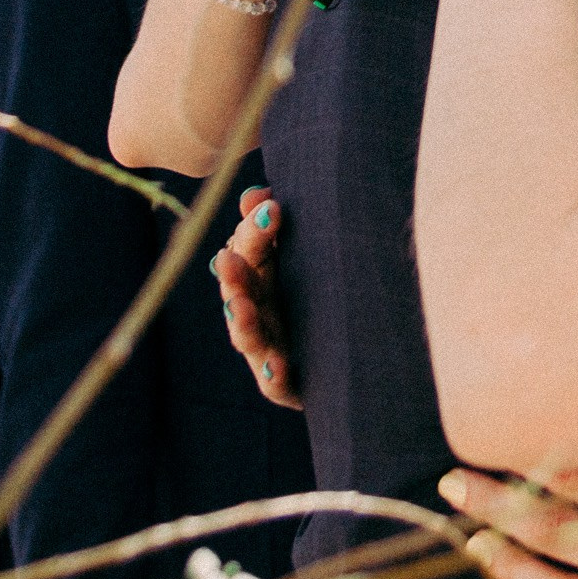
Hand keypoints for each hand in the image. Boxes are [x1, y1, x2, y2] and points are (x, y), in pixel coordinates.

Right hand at [216, 185, 301, 408]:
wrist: (347, 361)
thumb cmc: (316, 297)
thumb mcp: (298, 260)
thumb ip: (272, 230)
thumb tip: (258, 192)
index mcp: (259, 276)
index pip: (244, 250)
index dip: (251, 230)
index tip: (271, 207)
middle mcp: (256, 311)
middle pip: (239, 290)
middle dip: (234, 274)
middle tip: (230, 258)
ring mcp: (267, 349)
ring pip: (247, 336)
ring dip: (242, 320)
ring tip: (240, 305)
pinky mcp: (283, 386)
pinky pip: (275, 383)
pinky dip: (273, 374)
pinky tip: (276, 365)